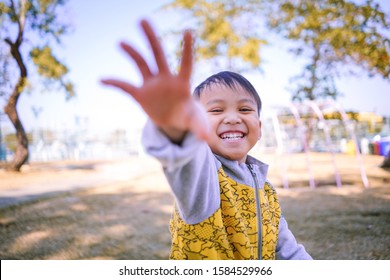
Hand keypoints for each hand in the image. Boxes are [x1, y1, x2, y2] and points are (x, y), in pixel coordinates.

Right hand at [101, 19, 208, 142]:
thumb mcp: (195, 122)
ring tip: (121, 42)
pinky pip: (125, 87)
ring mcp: (152, 85)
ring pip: (141, 63)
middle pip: (158, 54)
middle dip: (151, 38)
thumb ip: (200, 127)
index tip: (188, 32)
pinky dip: (114, 84)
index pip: (185, 63)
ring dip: (132, 52)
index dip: (186, 49)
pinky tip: (101, 81)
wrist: (173, 120)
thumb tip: (207, 138)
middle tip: (142, 20)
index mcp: (182, 83)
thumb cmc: (188, 116)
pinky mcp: (140, 94)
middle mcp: (165, 78)